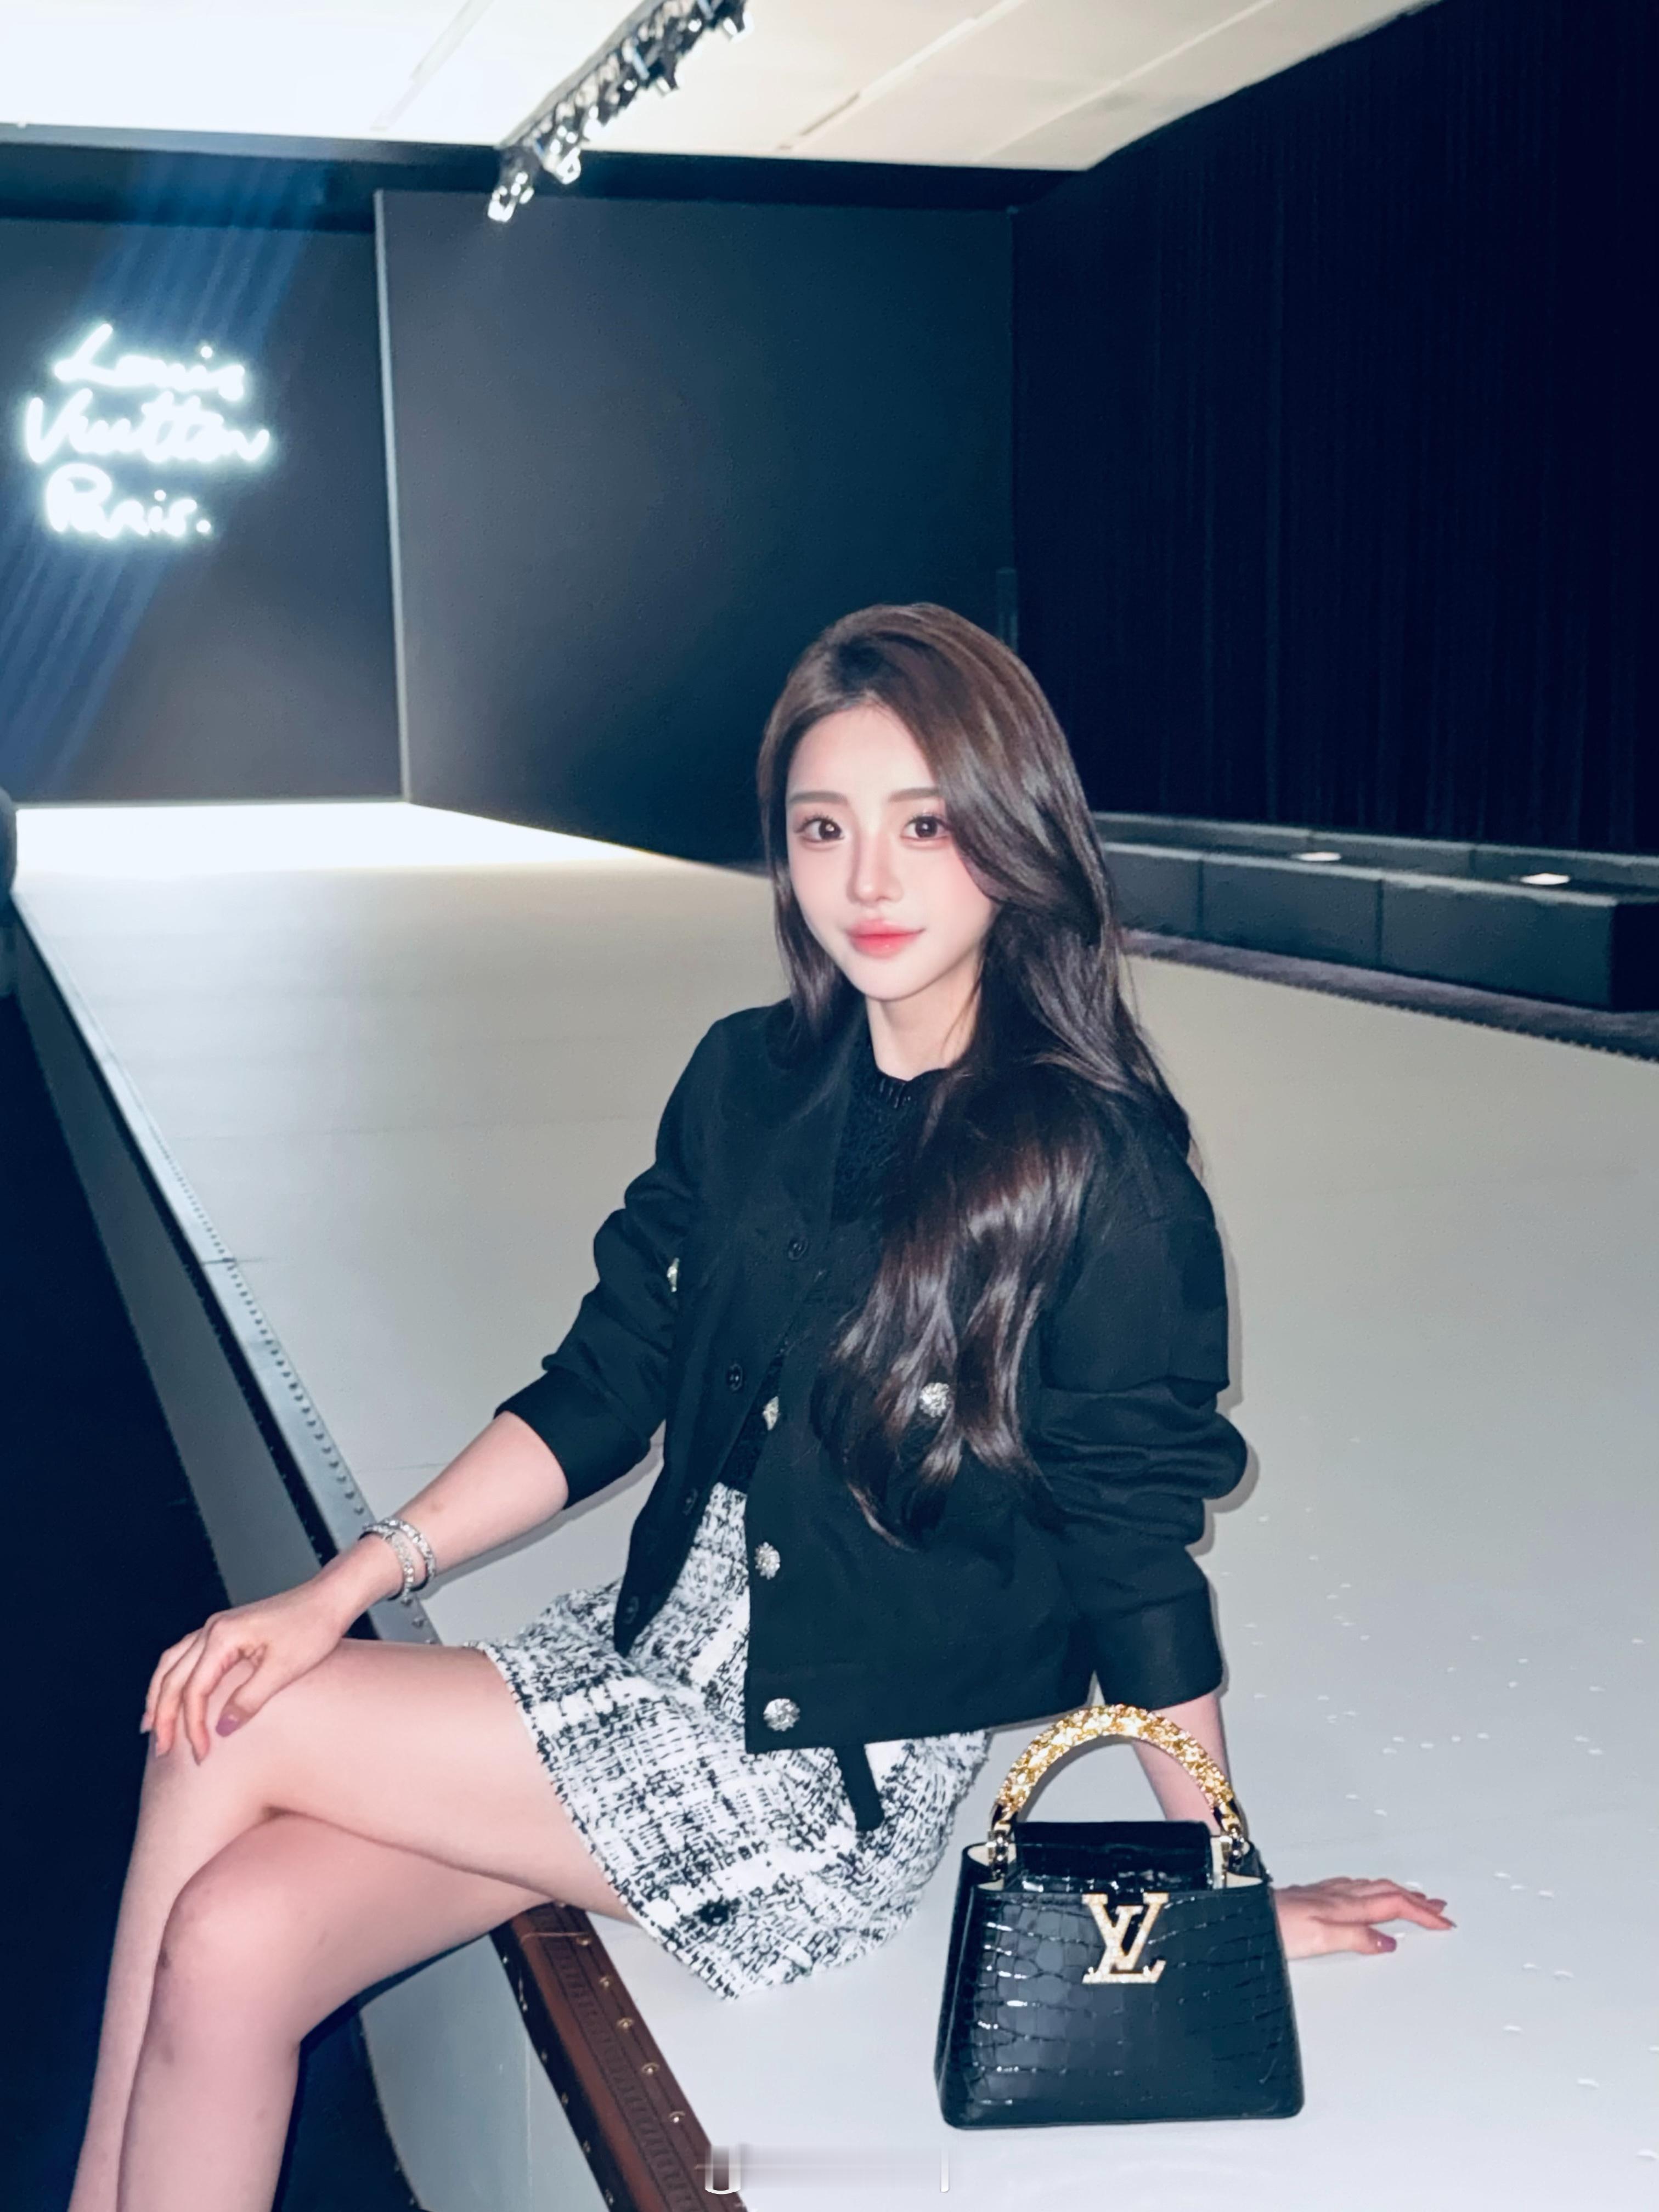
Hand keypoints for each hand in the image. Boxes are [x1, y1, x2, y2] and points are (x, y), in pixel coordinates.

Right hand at [141, 1579, 356, 1763]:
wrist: (329, 1599)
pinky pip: (186, 1656)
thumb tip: (222, 1729)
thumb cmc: (313, 1628)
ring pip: (172, 1664)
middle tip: (161, 1750)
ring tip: (152, 1726)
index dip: (193, 1725)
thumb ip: (250, 1699)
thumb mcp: (284, 1668)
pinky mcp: (226, 1630)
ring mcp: (217, 1627)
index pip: (194, 1689)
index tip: (201, 1754)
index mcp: (223, 1636)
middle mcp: (212, 1628)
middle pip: (172, 1677)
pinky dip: (174, 1678)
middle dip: (163, 1716)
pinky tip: (175, 1695)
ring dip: (160, 1696)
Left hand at [1274, 1876, 1453, 1957]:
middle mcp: (1338, 1895)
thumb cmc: (1275, 1927)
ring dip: (1400, 1892)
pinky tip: (1371, 1894)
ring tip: (1417, 1897)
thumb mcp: (1319, 1939)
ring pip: (1374, 1888)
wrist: (1243, 1914)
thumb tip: (1388, 1942)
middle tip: (1441, 1908)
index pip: (1394, 1905)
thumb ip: (1355, 1939)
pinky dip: (1376, 1891)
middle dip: (1419, 1900)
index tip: (1445, 1922)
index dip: (1422, 1913)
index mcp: (1345, 1906)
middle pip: (1389, 1892)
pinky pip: (1357, 1888)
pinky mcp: (1315, 1895)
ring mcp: (1327, 1893)